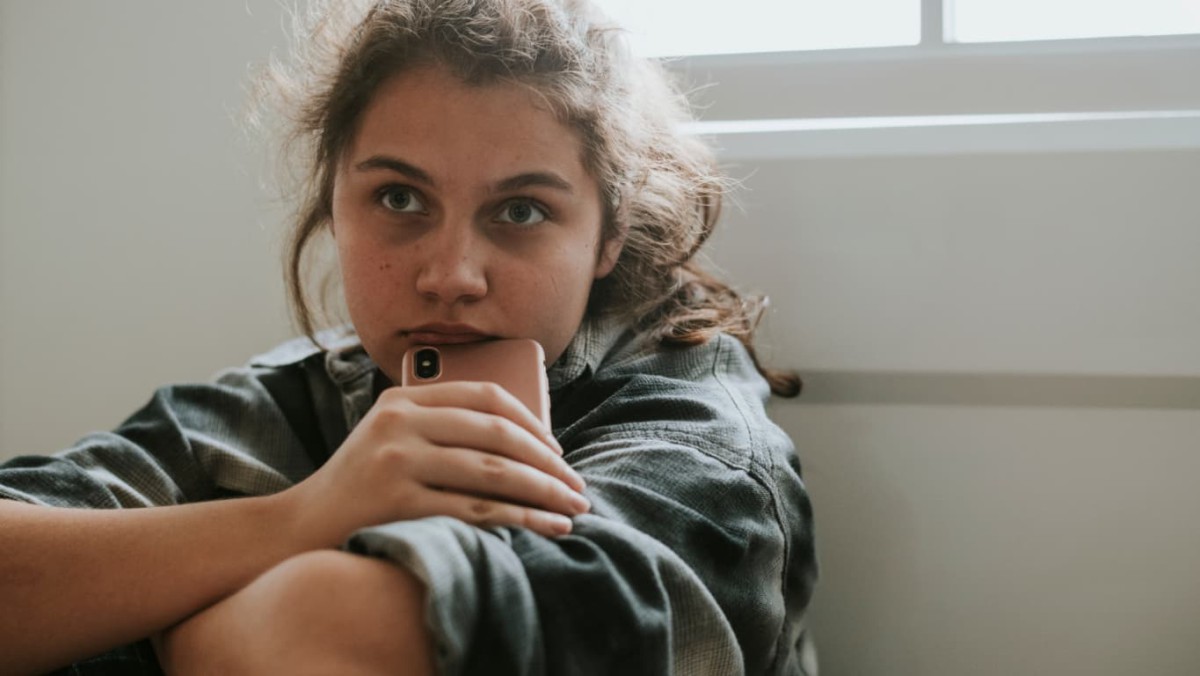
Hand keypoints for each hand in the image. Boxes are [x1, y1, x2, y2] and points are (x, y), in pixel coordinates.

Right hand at [283, 381, 588, 544]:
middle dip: (548, 463)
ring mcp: (398, 461)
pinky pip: (476, 510)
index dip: (533, 422)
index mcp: (404, 398)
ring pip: (494, 473)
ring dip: (544, 493)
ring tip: (572, 508)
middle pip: (498, 434)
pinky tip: (546, 526)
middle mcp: (401, 422)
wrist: (300, 524)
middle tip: (577, 485)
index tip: (558, 450)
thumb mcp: (393, 436)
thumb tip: (529, 436)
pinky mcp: (398, 502)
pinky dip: (520, 519)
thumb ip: (442, 424)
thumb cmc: (361, 482)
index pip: (487, 396)